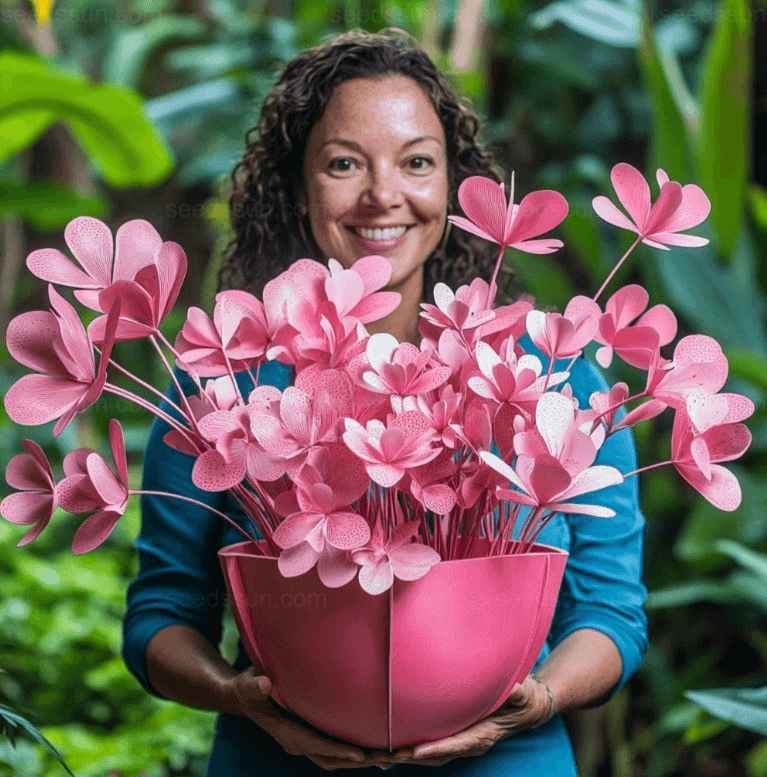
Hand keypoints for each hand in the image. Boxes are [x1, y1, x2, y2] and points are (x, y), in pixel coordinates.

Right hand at [224, 668, 395, 770]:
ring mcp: (308, 743)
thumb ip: (253, 687)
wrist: (247, 699)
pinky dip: (359, 753)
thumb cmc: (249, 690)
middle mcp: (299, 744)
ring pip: (339, 758)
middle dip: (361, 760)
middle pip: (333, 758)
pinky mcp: (314, 738)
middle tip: (391, 758)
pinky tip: (380, 752)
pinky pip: (339, 750)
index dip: (337, 749)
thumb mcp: (248, 687)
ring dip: (365, 759)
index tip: (360, 753)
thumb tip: (263, 684)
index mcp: (287, 734)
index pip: (315, 744)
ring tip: (394, 758)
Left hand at [383, 674, 555, 767]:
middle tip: (385, 755)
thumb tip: (515, 689)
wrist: (528, 707)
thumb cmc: (525, 698)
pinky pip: (434, 747)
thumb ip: (518, 693)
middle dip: (412, 757)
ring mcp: (464, 741)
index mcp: (484, 735)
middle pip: (438, 755)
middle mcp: (472, 742)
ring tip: (382, 754)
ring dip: (408, 756)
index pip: (457, 744)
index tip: (415, 752)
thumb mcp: (524, 693)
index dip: (437, 748)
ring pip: (432, 755)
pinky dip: (415, 749)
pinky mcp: (458, 735)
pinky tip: (396, 746)